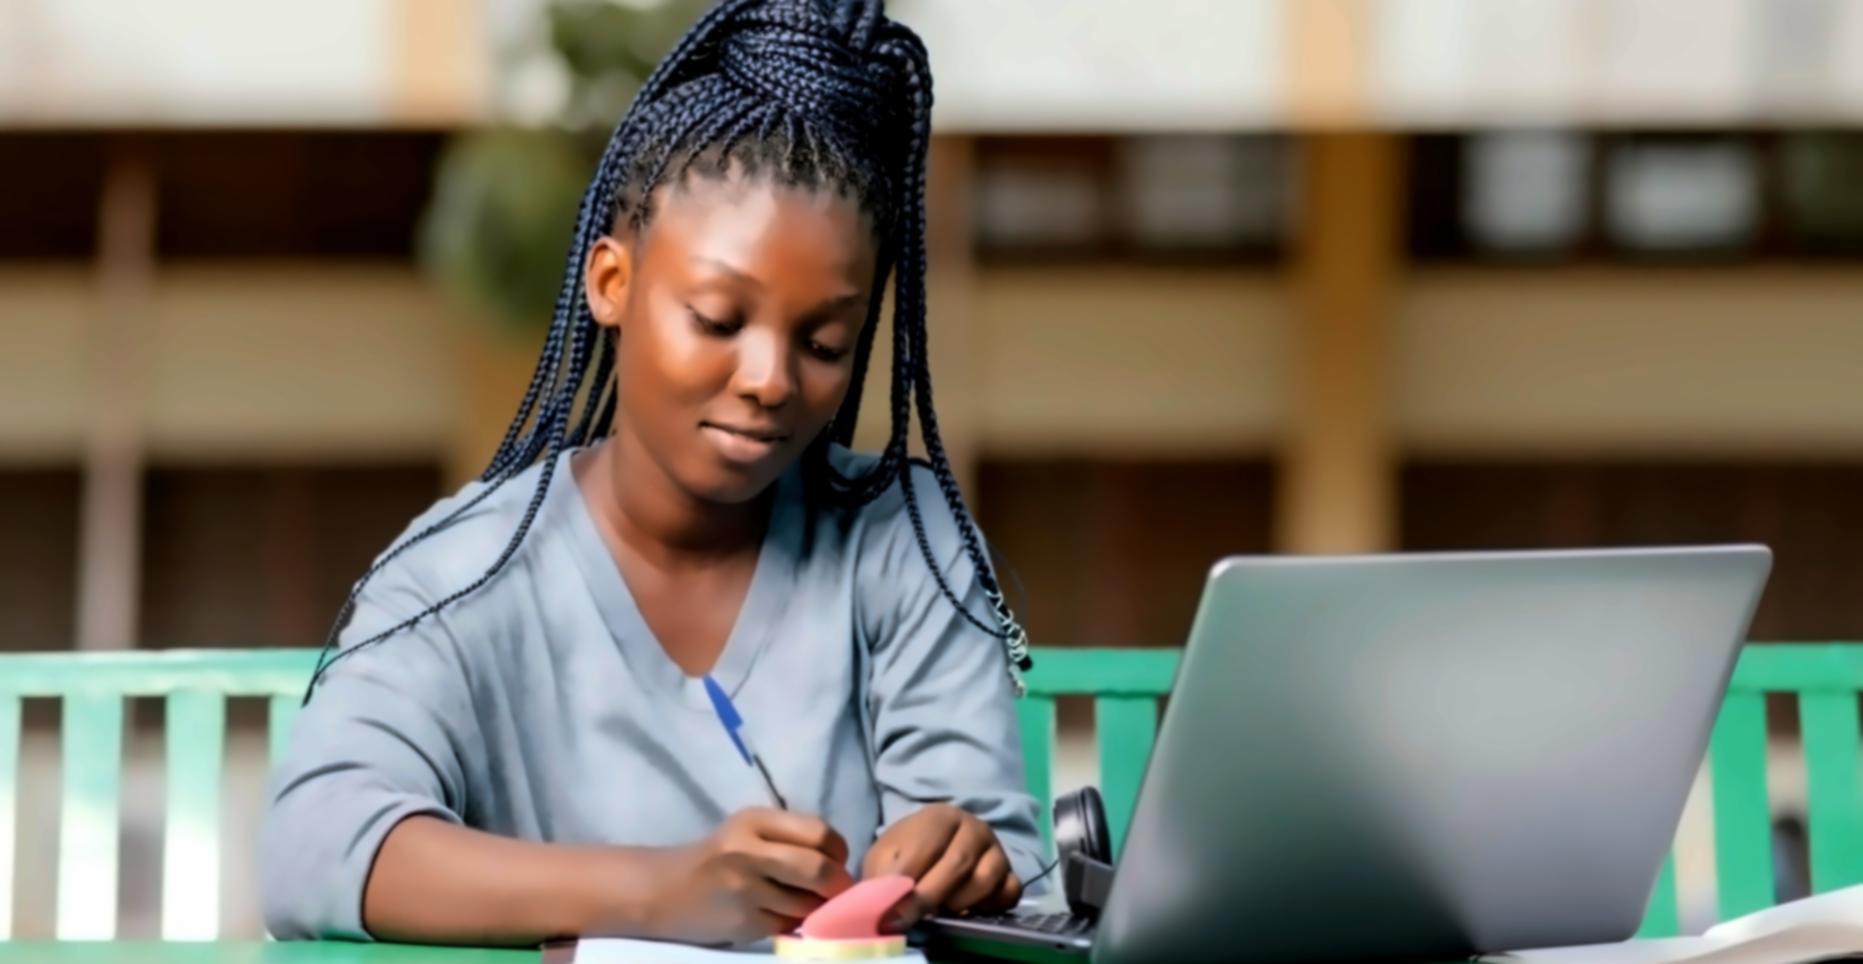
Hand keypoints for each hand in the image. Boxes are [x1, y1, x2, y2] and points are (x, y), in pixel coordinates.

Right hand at [646, 808, 853, 944]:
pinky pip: (788, 925)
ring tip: (803, 901)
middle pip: (818, 870)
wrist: (665, 890)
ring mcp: (744, 890)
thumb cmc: (719, 857)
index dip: (838, 851)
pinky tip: (778, 914)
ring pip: (807, 904)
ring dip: (815, 907)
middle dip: (837, 884)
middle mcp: (748, 852)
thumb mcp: (750, 830)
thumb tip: (842, 862)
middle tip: (835, 890)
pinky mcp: (743, 923)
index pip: (820, 833)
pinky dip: (792, 922)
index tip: (835, 860)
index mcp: (755, 820)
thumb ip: (792, 837)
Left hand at [862, 804, 1021, 922]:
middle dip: (928, 897)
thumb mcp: (885, 858)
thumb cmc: (906, 855)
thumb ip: (883, 876)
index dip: (906, 880)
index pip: (927, 846)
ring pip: (985, 881)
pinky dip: (990, 906)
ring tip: (939, 909)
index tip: (889, 908)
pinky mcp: (1010, 875)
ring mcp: (996, 851)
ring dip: (958, 903)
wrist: (932, 854)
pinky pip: (1009, 893)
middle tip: (907, 919)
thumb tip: (884, 901)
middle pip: (958, 864)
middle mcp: (975, 828)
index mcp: (941, 816)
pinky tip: (969, 911)